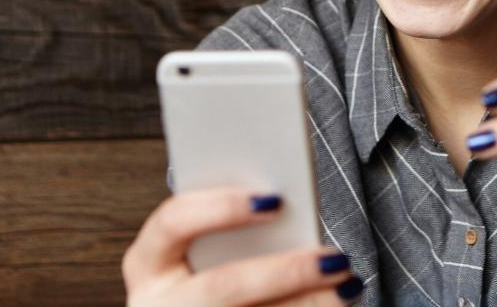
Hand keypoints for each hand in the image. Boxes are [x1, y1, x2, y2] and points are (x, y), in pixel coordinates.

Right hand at [122, 186, 363, 305]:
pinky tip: (336, 305)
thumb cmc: (211, 272)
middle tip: (335, 259)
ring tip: (348, 286)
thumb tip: (285, 203)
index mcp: (148, 263)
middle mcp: (155, 305)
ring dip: (308, 304)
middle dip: (286, 272)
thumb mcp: (206, 248)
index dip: (220, 207)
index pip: (172, 222)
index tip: (275, 200)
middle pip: (223, 287)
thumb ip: (234, 227)